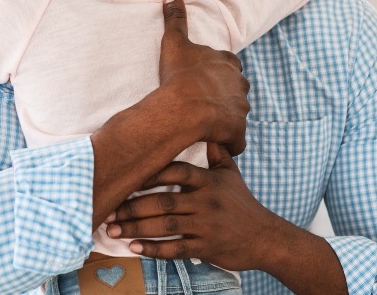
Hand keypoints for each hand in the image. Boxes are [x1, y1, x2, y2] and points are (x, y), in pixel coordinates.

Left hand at [104, 143, 272, 270]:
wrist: (265, 237)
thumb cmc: (243, 203)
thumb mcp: (231, 174)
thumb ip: (216, 153)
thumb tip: (205, 127)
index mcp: (209, 182)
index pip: (177, 172)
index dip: (152, 173)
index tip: (128, 176)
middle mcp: (206, 202)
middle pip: (164, 201)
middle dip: (133, 206)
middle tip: (111, 209)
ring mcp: (206, 226)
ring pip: (166, 226)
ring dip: (136, 228)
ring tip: (114, 229)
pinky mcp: (206, 248)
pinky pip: (176, 249)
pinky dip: (154, 249)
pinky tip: (135, 248)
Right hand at [158, 0, 249, 155]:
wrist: (184, 107)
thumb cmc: (179, 75)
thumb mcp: (174, 42)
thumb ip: (175, 16)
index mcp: (229, 62)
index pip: (229, 65)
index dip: (215, 73)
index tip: (200, 80)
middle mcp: (240, 84)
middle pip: (235, 89)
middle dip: (223, 95)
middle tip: (201, 101)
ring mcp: (242, 108)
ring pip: (236, 113)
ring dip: (224, 118)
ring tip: (204, 123)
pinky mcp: (238, 131)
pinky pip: (235, 139)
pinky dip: (227, 141)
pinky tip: (212, 141)